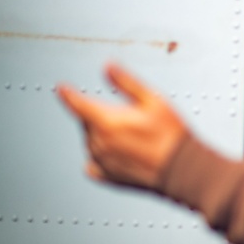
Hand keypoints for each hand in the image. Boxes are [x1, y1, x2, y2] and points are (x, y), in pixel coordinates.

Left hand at [57, 63, 188, 190]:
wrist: (181, 168)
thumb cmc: (170, 134)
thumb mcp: (153, 100)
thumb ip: (126, 82)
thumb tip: (108, 67)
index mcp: (107, 121)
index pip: (77, 104)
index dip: (68, 94)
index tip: (62, 88)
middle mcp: (98, 142)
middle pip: (85, 122)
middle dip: (97, 114)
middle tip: (126, 115)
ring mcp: (101, 161)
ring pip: (89, 140)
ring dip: (101, 133)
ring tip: (129, 134)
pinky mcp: (107, 175)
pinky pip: (93, 163)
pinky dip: (100, 155)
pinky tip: (117, 152)